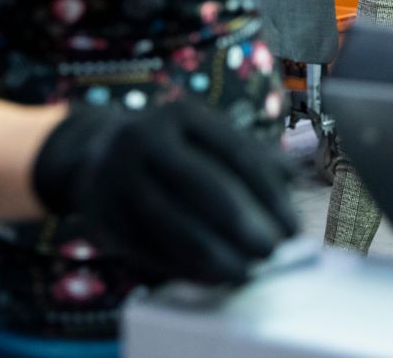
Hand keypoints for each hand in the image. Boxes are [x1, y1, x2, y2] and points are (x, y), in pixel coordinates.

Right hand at [31, 102, 296, 284]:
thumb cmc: (175, 150)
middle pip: (200, 184)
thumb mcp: (209, 138)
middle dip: (241, 224)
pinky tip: (211, 278)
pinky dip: (182, 268)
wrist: (96, 155)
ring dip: (212, 254)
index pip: (234, 152)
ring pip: (169, 222)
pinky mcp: (101, 216)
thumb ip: (254, 158)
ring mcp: (116, 178)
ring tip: (245, 272)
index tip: (292, 226)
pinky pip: (146, 248)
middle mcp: (144, 139)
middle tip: (272, 253)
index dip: (268, 193)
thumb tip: (296, 181)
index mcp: (182, 115)